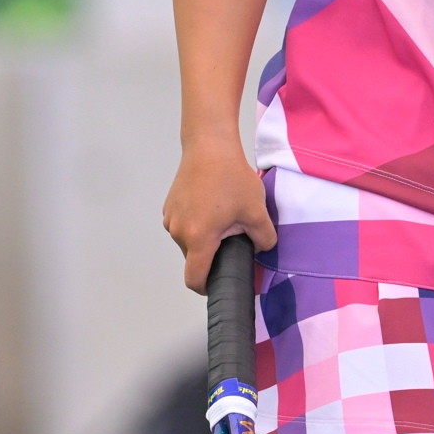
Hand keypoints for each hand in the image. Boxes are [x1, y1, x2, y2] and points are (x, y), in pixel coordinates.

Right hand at [162, 139, 277, 292]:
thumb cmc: (231, 177)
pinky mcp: (169, 206)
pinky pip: (182, 226)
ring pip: (187, 241)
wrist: (209, 146)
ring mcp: (170, 218)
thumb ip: (265, 239)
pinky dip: (195, 224)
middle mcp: (178, 231)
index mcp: (199, 238)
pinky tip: (211, 206)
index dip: (207, 287)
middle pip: (193, 259)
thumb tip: (264, 250)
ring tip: (222, 216)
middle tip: (232, 235)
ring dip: (203, 238)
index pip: (195, 279)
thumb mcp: (256, 210)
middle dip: (212, 255)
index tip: (220, 283)